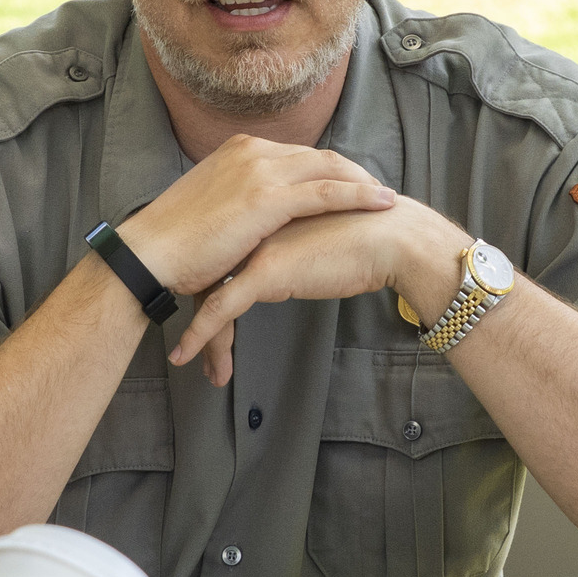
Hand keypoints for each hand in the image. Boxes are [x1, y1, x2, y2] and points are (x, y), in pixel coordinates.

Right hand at [120, 135, 394, 293]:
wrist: (151, 254)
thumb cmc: (175, 243)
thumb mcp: (211, 207)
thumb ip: (238, 201)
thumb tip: (254, 216)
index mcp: (238, 150)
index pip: (297, 154)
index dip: (328, 169)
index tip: (351, 184)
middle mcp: (252, 151)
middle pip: (318, 156)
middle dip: (352, 173)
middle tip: (377, 191)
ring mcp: (260, 171)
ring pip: (328, 169)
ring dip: (362, 182)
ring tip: (387, 197)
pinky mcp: (268, 198)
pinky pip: (326, 192)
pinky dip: (358, 195)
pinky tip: (380, 204)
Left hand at [168, 200, 466, 382]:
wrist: (393, 239)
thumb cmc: (370, 241)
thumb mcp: (323, 238)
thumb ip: (300, 247)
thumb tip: (296, 267)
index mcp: (264, 213)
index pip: (224, 250)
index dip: (212, 283)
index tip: (209, 314)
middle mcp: (254, 226)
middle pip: (211, 270)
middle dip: (201, 314)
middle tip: (199, 351)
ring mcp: (256, 247)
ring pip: (210, 291)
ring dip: (201, 333)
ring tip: (193, 362)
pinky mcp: (265, 271)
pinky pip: (220, 307)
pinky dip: (199, 334)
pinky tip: (184, 357)